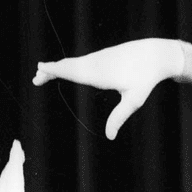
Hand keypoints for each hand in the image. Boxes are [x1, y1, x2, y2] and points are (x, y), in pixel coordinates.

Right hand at [32, 38, 184, 139]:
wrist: (156, 54)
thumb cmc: (146, 78)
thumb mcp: (134, 100)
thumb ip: (119, 117)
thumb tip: (110, 136)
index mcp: (99, 74)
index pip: (72, 71)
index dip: (55, 70)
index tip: (40, 69)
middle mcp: (96, 63)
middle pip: (69, 66)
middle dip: (51, 70)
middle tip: (35, 78)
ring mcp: (99, 57)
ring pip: (75, 62)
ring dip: (59, 67)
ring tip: (44, 72)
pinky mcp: (104, 55)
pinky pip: (82, 60)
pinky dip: (70, 64)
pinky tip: (67, 68)